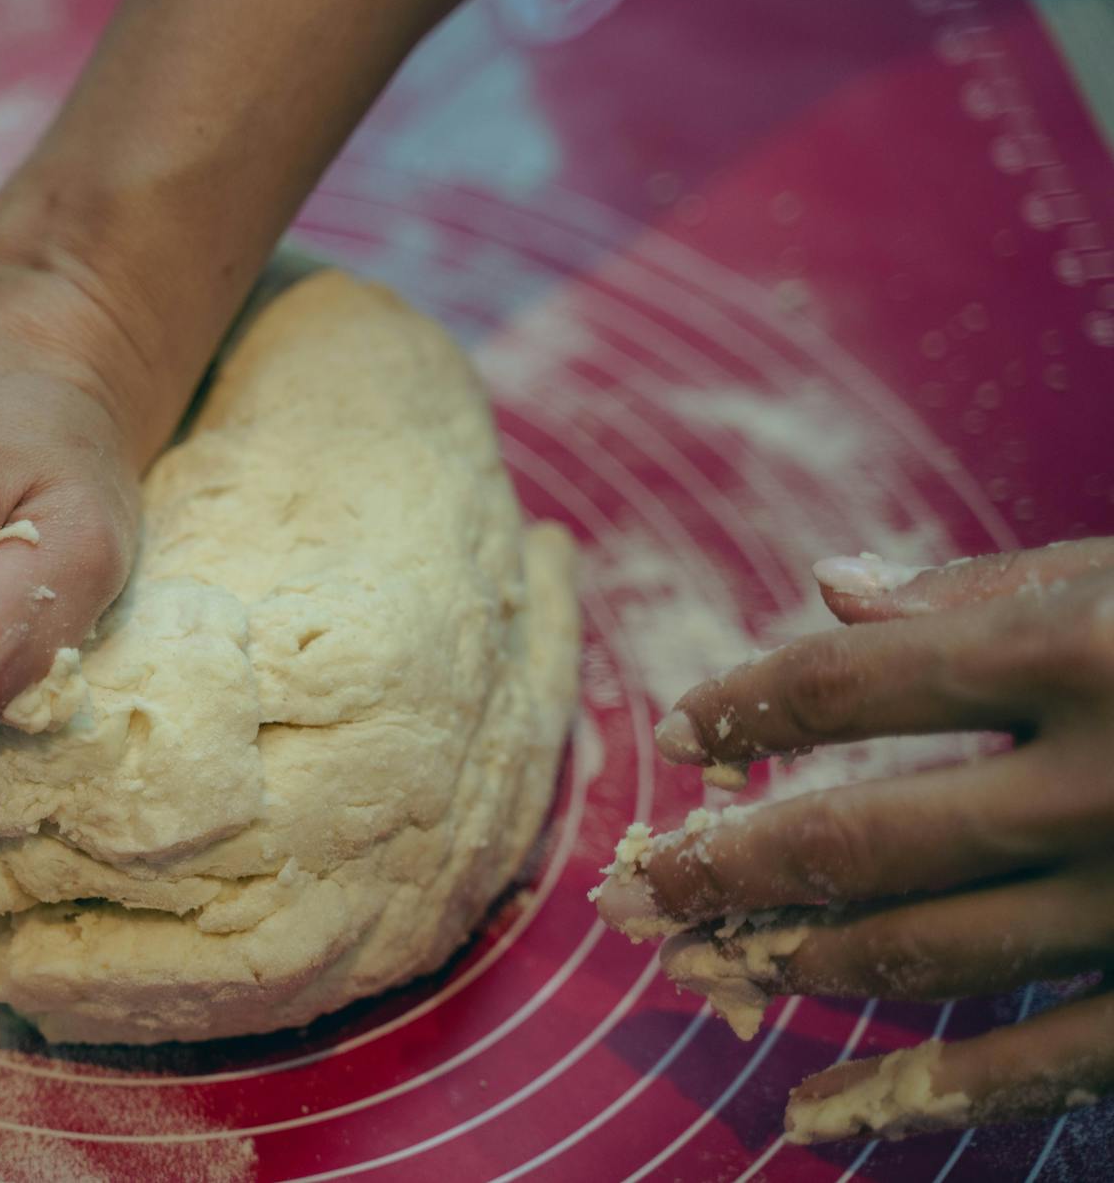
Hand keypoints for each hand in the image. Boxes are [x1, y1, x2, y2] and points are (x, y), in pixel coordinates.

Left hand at [595, 538, 1113, 1141]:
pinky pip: (1041, 1063)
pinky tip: (817, 1115)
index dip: (750, 706)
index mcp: (1084, 649)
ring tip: (702, 972)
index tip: (681, 732)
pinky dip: (923, 1096)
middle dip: (731, 865)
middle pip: (865, 834)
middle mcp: (1109, 778)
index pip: (857, 681)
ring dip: (798, 966)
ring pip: (931, 951)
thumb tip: (828, 588)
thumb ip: (986, 591)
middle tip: (637, 894)